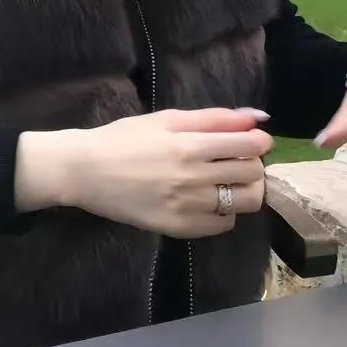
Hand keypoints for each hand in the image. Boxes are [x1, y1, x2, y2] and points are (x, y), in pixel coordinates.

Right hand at [15, 109, 271, 238]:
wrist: (86, 171)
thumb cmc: (125, 138)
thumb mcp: (166, 118)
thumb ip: (214, 118)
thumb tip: (256, 117)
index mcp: (191, 144)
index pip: (249, 145)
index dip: (260, 142)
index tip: (257, 141)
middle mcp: (194, 178)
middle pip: (252, 175)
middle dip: (253, 164)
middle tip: (239, 160)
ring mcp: (188, 206)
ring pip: (244, 203)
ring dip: (245, 190)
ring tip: (229, 182)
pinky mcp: (180, 228)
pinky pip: (223, 224)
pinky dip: (225, 212)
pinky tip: (210, 200)